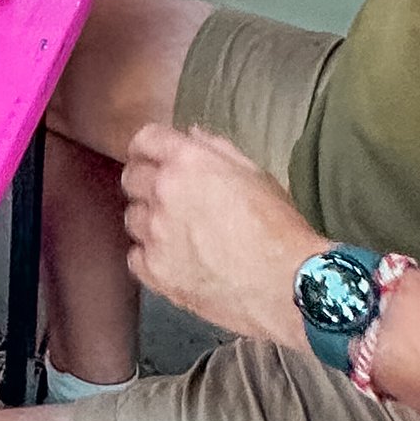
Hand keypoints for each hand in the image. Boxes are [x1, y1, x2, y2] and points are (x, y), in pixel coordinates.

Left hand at [119, 124, 316, 343]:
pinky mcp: (155, 272)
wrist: (288, 284)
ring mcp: (155, 234)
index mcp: (188, 162)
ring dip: (149, 220)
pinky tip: (174, 260)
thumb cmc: (280, 227)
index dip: (149, 148)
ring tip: (178, 233)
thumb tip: (191, 135)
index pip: (145, 140)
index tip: (154, 157)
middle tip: (169, 197)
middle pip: (131, 177)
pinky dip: (150, 256)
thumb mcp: (256, 175)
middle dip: (146, 182)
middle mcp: (163, 192)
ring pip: (132, 218)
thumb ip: (217, 150)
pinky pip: (136, 256)